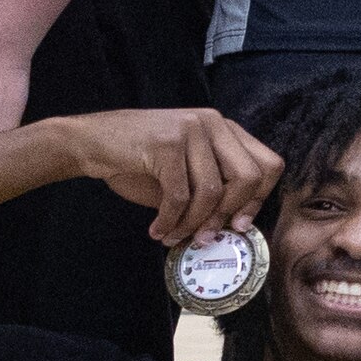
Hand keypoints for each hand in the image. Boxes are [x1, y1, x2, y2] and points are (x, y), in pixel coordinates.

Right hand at [57, 106, 284, 246]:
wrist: (91, 142)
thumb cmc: (140, 163)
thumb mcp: (187, 173)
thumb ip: (215, 190)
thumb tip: (238, 227)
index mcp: (225, 129)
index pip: (269, 165)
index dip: (257, 200)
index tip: (238, 226)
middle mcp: (214, 123)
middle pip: (249, 177)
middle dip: (227, 215)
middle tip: (205, 237)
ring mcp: (191, 129)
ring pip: (212, 191)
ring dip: (192, 223)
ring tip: (175, 237)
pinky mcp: (167, 142)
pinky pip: (179, 195)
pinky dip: (170, 220)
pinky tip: (158, 229)